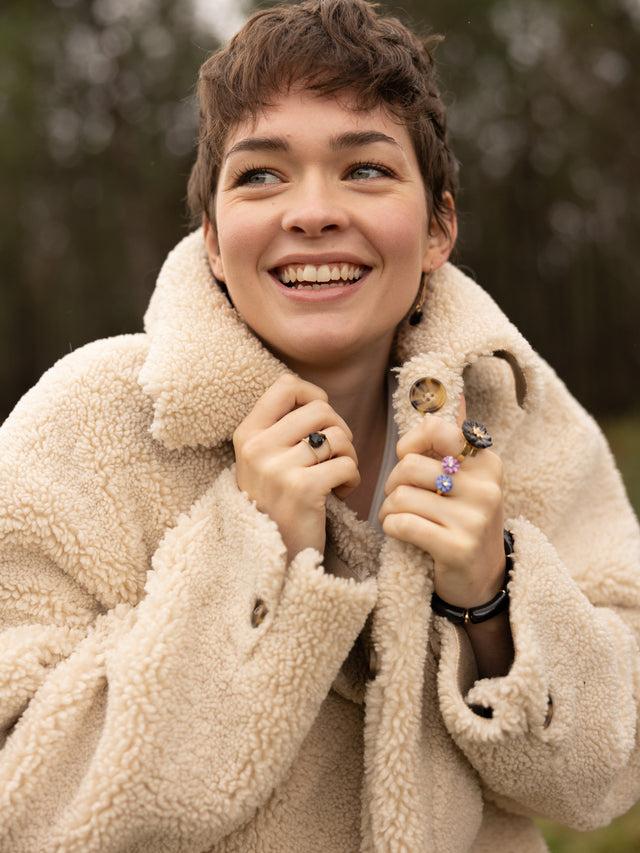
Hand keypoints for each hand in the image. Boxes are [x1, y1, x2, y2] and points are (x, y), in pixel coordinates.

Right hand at [233, 373, 359, 563]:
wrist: (270, 559)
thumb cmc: (276, 504)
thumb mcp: (263, 462)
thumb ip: (281, 428)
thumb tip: (318, 397)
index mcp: (246, 435)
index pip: (286, 386)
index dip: (313, 395)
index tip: (321, 420)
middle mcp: (257, 448)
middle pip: (320, 409)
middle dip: (339, 430)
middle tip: (335, 456)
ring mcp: (277, 469)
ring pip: (338, 436)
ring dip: (348, 456)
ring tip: (337, 476)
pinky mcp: (302, 490)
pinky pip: (346, 464)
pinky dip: (352, 478)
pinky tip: (341, 493)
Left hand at [378, 396, 505, 607]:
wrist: (482, 578)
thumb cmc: (464, 520)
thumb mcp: (467, 478)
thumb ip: (454, 439)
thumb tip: (453, 393)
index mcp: (486, 463)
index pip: (436, 429)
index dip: (409, 443)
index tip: (408, 458)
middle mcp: (485, 487)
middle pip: (409, 466)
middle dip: (392, 483)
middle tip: (398, 497)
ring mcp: (474, 519)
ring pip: (400, 496)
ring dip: (388, 509)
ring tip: (397, 517)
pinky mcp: (457, 548)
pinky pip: (401, 524)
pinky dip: (390, 527)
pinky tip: (399, 533)